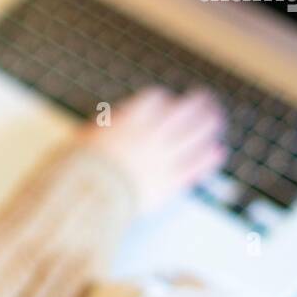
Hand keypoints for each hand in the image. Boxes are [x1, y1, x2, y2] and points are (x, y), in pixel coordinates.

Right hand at [76, 87, 226, 214]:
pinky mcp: (168, 183)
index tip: (165, 101)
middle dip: (195, 104)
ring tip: (218, 119)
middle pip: (182, 113)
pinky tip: (218, 152)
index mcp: (129, 122)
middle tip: (205, 98)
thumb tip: (113, 120)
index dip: (161, 99)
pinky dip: (207, 159)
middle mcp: (151, 136)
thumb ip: (104, 128)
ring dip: (208, 125)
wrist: (86, 199)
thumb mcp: (83, 140)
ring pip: (194, 136)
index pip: (154, 100)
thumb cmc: (77, 170)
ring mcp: (163, 159)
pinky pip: (194, 167)